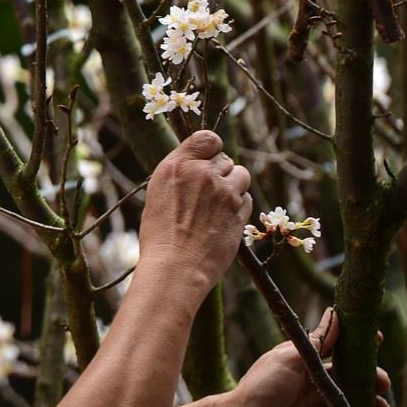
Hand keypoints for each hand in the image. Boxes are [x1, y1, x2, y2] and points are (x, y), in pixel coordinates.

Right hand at [139, 130, 251, 301]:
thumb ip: (180, 174)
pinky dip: (240, 205)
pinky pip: (247, 198)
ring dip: (234, 186)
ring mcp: (223, 192)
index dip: (212, 149)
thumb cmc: (160, 237)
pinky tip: (226, 219)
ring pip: (241, 175)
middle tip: (210, 193)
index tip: (209, 160)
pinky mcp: (239, 212)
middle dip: (220, 172)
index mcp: (177, 165)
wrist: (175, 268)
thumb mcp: (159, 194)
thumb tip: (196, 165)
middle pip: (225, 158)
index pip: (207, 138)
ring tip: (221, 204)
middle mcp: (201, 173)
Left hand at [233, 310, 393, 406]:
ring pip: (354, 403)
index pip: (339, 348)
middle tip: (383, 383)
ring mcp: (319, 406)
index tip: (379, 339)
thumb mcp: (291, 357)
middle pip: (352, 377)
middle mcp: (316, 381)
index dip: (359, 345)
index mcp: (308, 360)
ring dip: (372, 404)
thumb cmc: (263, 386)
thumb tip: (335, 312)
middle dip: (372, 378)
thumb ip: (317, 341)